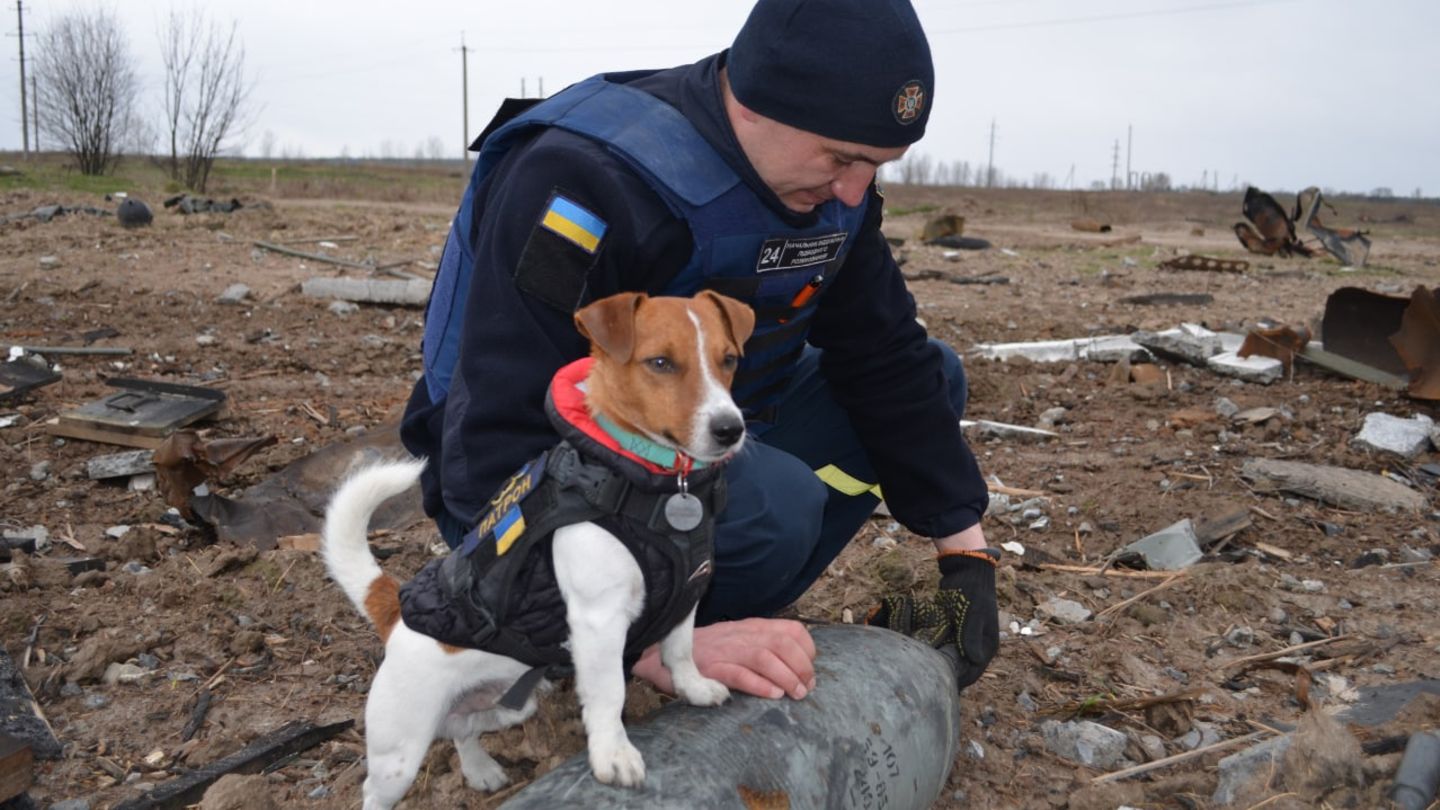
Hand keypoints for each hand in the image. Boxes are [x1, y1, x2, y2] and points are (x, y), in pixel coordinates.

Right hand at [632, 617, 815, 699]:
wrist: (662, 653)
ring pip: (765, 657)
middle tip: (806, 688)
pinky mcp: (711, 668)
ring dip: (786, 677)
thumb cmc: (706, 651)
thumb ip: (763, 647)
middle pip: (782, 643)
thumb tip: (796, 666)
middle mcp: (742, 635)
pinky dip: (760, 684)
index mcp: (752, 627)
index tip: (810, 670)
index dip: (807, 650)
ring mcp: (726, 650)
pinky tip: (773, 694)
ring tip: (795, 694)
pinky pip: (739, 673)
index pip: (791, 630)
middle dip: (802, 666)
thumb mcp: (739, 641)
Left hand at [867, 550, 998, 689]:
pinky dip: (938, 653)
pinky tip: (923, 657)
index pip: (973, 672)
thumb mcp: (972, 613)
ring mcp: (967, 638)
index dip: (958, 682)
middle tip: (927, 683)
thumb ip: (971, 636)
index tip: (939, 688)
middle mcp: (979, 645)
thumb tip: (974, 660)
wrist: (966, 570)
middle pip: (963, 668)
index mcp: (987, 645)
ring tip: (923, 673)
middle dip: (948, 676)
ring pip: (954, 659)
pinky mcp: (956, 631)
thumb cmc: (971, 592)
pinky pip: (947, 648)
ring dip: (942, 665)